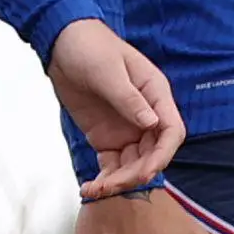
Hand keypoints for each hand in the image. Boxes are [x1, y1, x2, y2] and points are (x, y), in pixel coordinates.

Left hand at [46, 20, 186, 198]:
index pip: (171, 131)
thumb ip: (129, 98)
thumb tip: (152, 124)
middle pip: (153, 154)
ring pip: (133, 164)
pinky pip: (112, 164)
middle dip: (136, 173)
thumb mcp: (107, 70)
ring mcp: (127, 129)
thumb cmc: (90, 46)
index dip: (163, 154)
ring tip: (96, 190)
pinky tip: (90, 188)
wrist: (62, 43)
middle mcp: (146, 115)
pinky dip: (104, 179)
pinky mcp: (107, 137)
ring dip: (119, 181)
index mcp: (155, 94)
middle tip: (113, 185)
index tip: (147, 171)